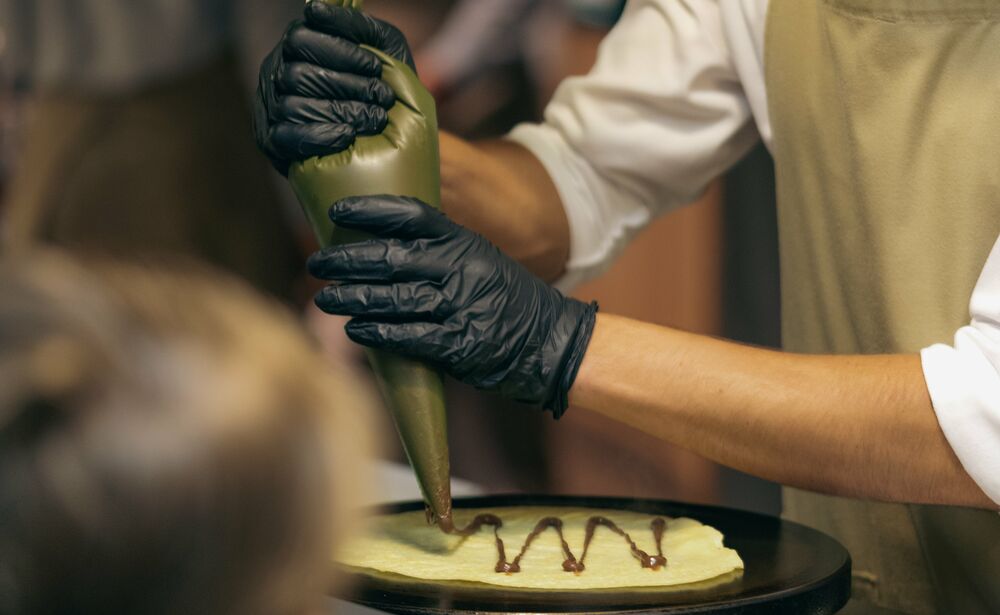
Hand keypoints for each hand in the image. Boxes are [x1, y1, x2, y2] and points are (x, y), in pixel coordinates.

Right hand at [254, 1, 415, 174]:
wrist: (383, 137)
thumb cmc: (382, 84)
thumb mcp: (382, 48)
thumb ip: (360, 26)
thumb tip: (316, 9)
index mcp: (297, 45)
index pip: (301, 37)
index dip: (339, 51)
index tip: (374, 65)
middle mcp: (277, 71)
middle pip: (298, 73)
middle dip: (347, 85)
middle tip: (383, 96)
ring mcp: (271, 106)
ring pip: (294, 105)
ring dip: (340, 111)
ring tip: (376, 118)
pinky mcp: (272, 140)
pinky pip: (287, 137)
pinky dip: (320, 136)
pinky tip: (348, 135)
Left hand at [307, 196, 597, 416]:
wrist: (553, 343)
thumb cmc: (510, 304)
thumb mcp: (482, 263)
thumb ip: (440, 255)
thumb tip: (382, 249)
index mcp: (465, 243)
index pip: (412, 216)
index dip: (371, 209)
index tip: (339, 210)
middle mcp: (461, 270)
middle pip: (392, 257)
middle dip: (348, 259)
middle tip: (319, 262)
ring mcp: (460, 307)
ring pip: (393, 298)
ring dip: (353, 298)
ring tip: (326, 298)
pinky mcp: (460, 345)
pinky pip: (409, 336)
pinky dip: (378, 333)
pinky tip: (356, 330)